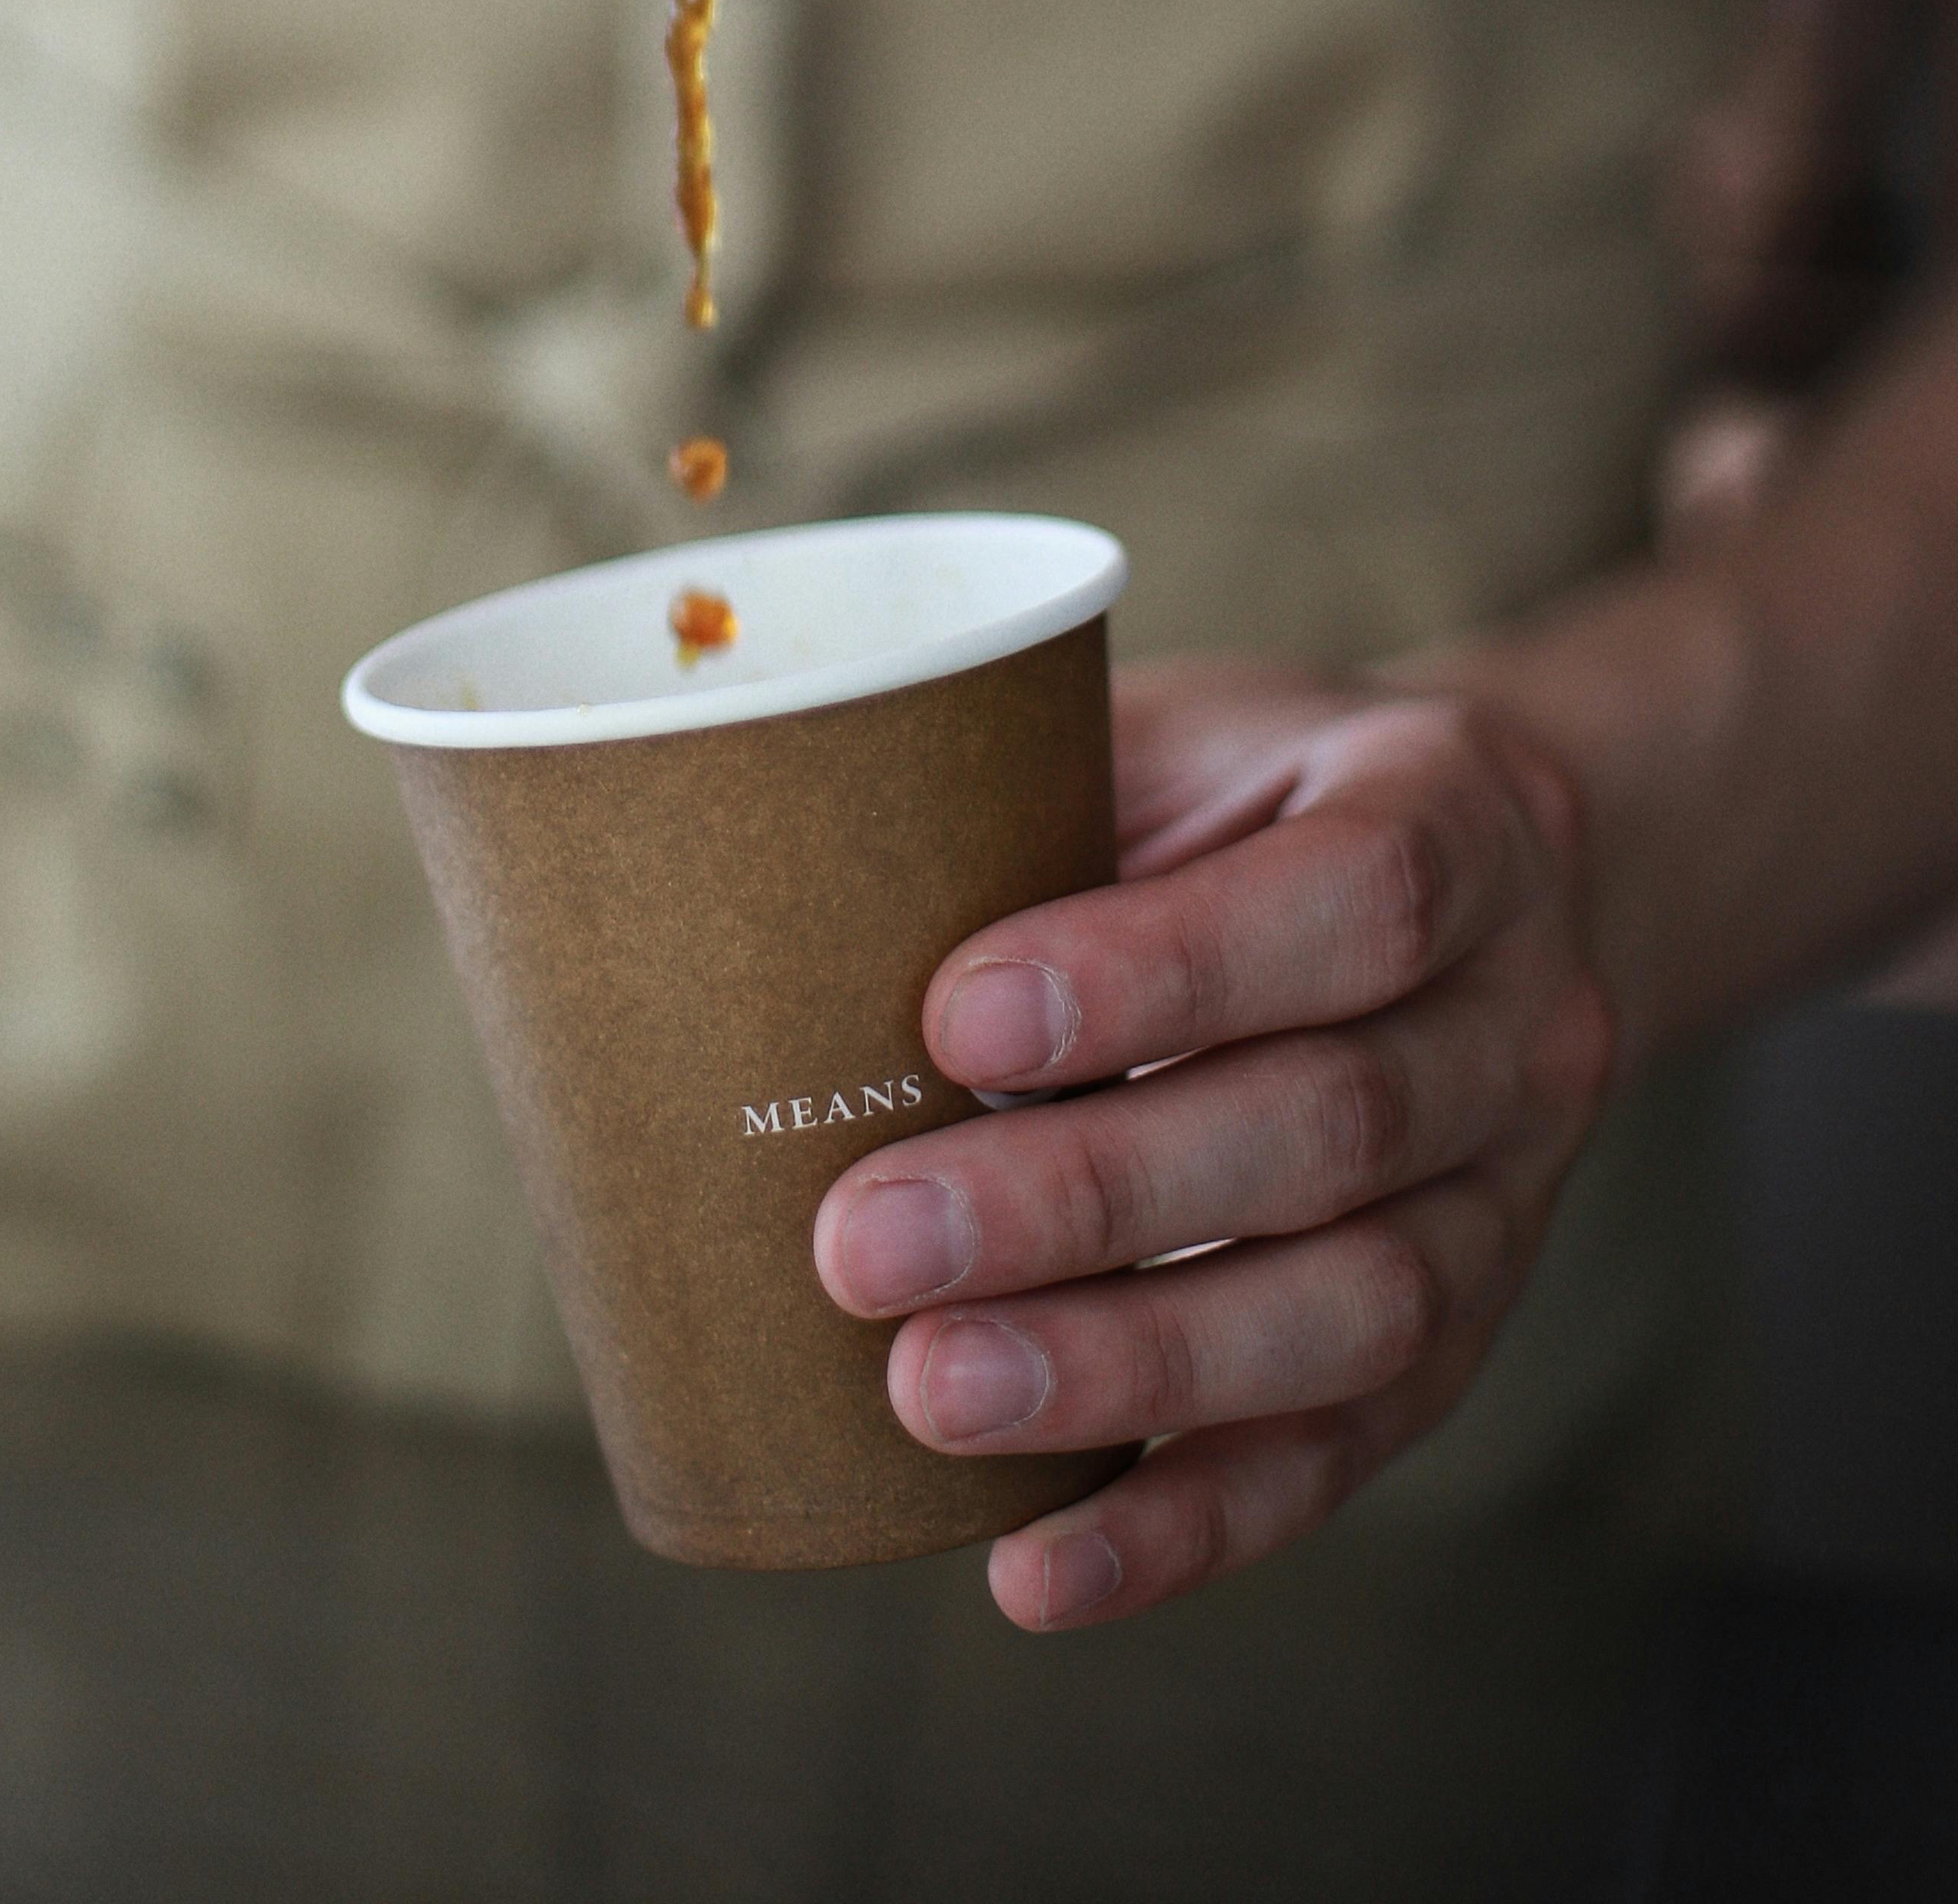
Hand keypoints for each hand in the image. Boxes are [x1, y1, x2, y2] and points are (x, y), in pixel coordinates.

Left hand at [813, 663, 1616, 1631]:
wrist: (1487, 877)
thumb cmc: (1260, 791)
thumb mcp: (1183, 729)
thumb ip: (1039, 800)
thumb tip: (777, 901)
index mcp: (1457, 814)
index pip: (1352, 899)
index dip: (1157, 973)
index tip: (955, 1021)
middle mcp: (1517, 1021)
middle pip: (1334, 1127)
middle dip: (1086, 1200)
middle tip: (866, 1243)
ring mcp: (1509, 1199)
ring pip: (1350, 1311)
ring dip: (1127, 1369)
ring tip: (928, 1393)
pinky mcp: (1459, 1346)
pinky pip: (1336, 1456)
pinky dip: (1181, 1522)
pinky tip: (1033, 1566)